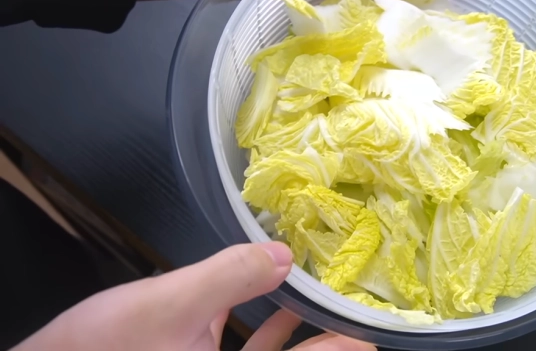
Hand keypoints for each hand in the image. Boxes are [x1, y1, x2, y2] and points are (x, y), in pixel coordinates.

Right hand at [12, 243, 375, 350]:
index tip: (374, 327)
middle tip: (361, 307)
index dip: (343, 346)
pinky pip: (248, 347)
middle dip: (328, 335)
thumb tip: (282, 255)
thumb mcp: (168, 304)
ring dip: (303, 328)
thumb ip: (228, 278)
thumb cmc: (100, 349)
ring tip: (330, 297)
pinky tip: (280, 297)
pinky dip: (268, 323)